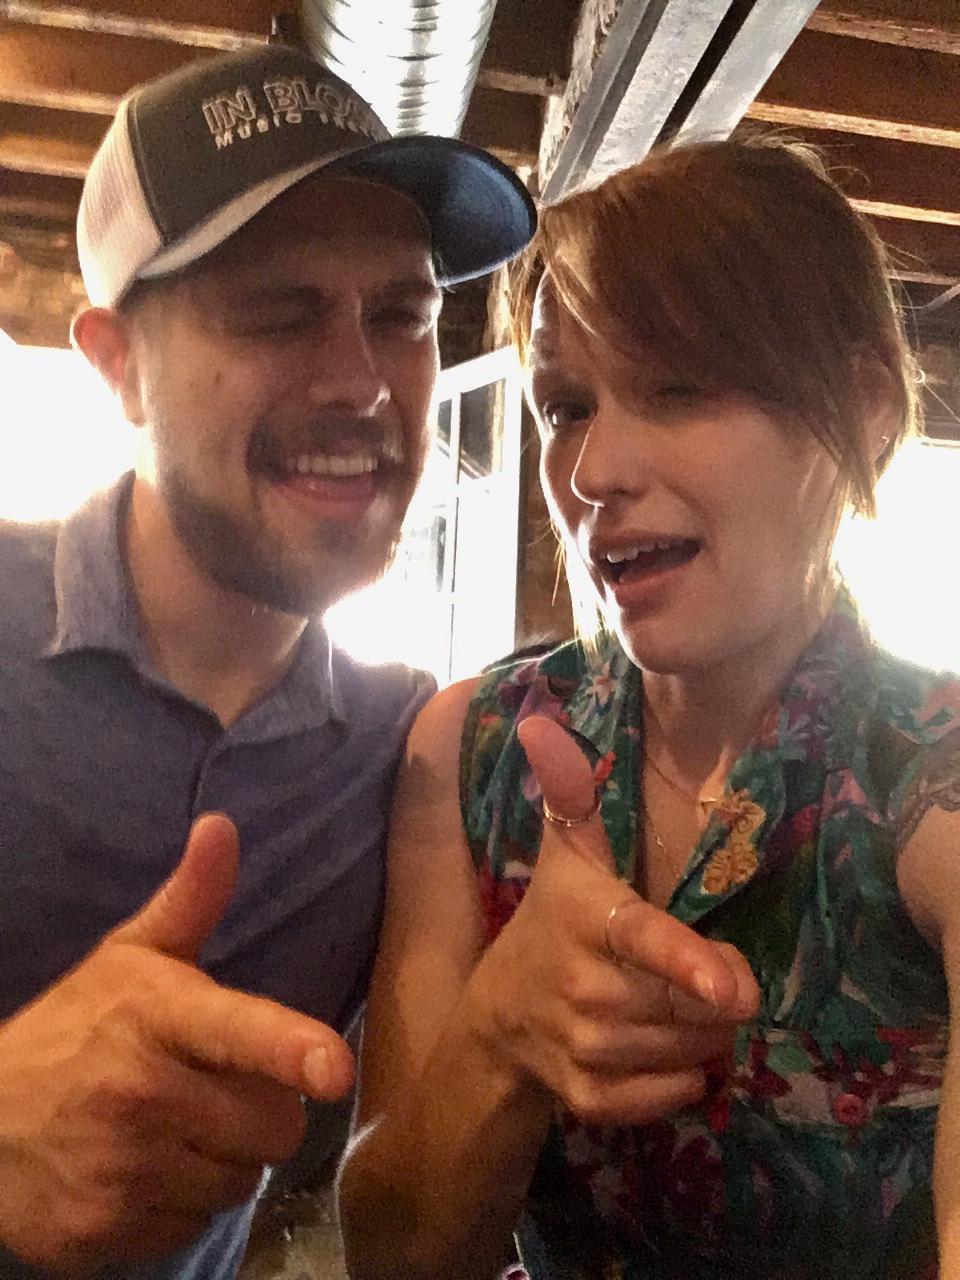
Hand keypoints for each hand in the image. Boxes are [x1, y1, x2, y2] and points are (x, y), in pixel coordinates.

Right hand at [0, 813, 354, 1275]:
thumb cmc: (72, 1030)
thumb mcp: (129, 958)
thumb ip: (191, 900)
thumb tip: (222, 824)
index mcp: (157, 1015)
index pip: (238, 1032)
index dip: (291, 1050)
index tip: (334, 1069)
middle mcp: (142, 1093)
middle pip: (275, 1125)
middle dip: (262, 1112)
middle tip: (218, 1091)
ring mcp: (121, 1170)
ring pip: (240, 1181)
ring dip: (224, 1161)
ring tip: (179, 1130)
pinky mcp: (105, 1234)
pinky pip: (194, 1227)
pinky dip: (181, 1204)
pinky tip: (146, 1172)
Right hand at [467, 716, 758, 1126]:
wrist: (496, 1019)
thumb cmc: (552, 921)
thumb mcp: (566, 855)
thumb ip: (570, 792)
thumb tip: (540, 721)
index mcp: (587, 918)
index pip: (642, 940)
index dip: (687, 961)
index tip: (732, 983)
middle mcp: (582, 986)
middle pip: (688, 1003)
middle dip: (719, 995)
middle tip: (714, 977)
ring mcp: (582, 1046)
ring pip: (686, 1050)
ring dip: (704, 1035)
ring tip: (685, 1008)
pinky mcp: (587, 1097)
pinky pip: (665, 1099)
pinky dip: (682, 1084)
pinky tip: (669, 1055)